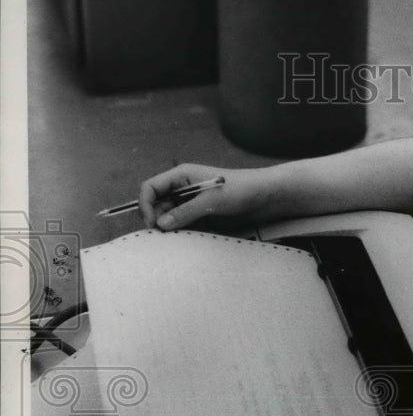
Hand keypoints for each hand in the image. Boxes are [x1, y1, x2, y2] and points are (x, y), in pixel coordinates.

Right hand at [138, 163, 275, 229]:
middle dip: (156, 220)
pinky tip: (187, 239)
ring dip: (169, 228)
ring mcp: (191, 203)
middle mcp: (182, 189)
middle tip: (163, 237)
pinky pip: (183, 225)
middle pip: (157, 205)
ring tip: (177, 239)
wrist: (265, 197)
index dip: (145, 204)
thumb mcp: (211, 200)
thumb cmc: (241, 189)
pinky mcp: (201, 216)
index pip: (150, 188)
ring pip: (169, 217)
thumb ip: (185, 212)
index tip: (152, 223)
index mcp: (181, 176)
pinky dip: (182, 233)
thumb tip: (161, 225)